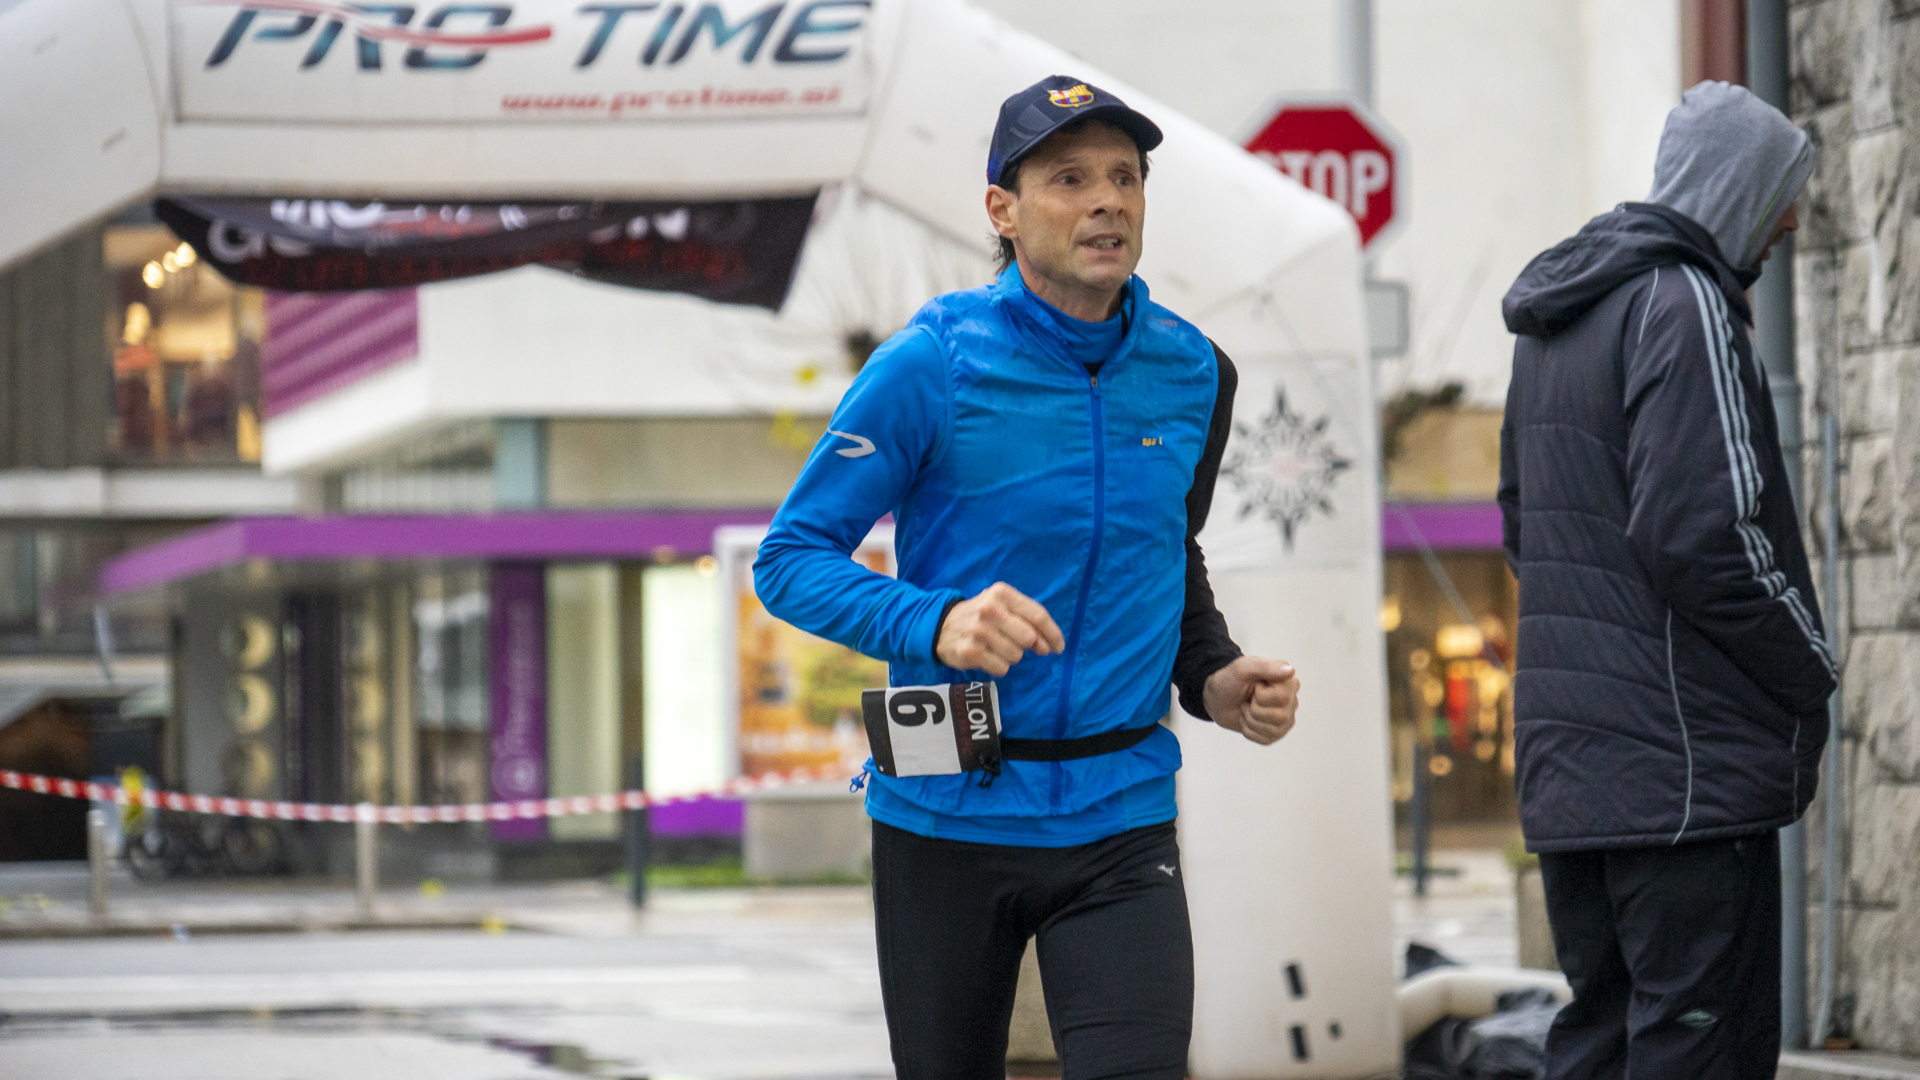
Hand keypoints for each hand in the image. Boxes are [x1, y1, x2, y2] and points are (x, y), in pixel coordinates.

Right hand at [935, 582, 1065, 676]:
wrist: (941, 625)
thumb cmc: (981, 615)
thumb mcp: (1001, 605)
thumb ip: (1026, 619)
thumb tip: (1047, 646)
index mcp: (1001, 593)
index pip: (1038, 615)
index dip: (1053, 634)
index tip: (1058, 647)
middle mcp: (990, 609)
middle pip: (1029, 637)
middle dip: (1031, 646)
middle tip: (1024, 646)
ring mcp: (979, 631)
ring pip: (1016, 655)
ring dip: (1012, 656)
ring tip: (998, 647)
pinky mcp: (970, 651)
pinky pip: (1001, 668)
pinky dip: (999, 667)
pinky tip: (989, 657)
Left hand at [1203, 656, 1298, 744]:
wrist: (1217, 697)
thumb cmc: (1230, 680)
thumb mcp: (1242, 668)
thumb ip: (1265, 667)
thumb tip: (1290, 670)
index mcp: (1287, 680)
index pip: (1282, 697)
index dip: (1260, 695)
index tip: (1254, 686)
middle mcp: (1291, 699)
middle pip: (1279, 716)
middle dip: (1254, 709)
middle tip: (1249, 699)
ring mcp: (1286, 717)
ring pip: (1274, 730)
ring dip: (1251, 720)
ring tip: (1246, 708)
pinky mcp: (1276, 732)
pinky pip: (1266, 739)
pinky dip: (1249, 731)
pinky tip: (1246, 719)